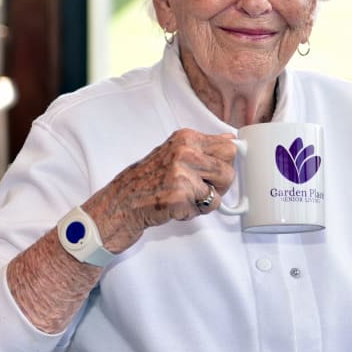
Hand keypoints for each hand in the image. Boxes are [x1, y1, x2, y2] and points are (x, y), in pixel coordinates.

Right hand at [83, 129, 236, 253]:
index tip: (219, 171)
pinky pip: (203, 210)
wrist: (120, 203)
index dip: (226, 164)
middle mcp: (185, 152)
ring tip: (185, 197)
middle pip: (228, 171)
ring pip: (218, 194)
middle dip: (220, 186)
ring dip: (205, 202)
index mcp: (186, 138)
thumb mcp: (175, 152)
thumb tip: (231, 139)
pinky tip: (174, 206)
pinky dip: (191, 213)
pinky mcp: (178, 197)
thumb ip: (203, 146)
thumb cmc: (147, 180)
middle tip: (200, 189)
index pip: (229, 147)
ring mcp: (181, 175)